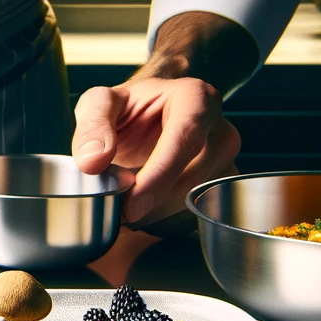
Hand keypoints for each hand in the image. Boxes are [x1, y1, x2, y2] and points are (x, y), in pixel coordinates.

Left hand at [70, 11, 252, 225]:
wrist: (148, 120)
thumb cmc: (128, 108)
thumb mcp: (100, 104)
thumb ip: (93, 127)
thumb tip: (92, 162)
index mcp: (197, 98)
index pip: (187, 138)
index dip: (159, 176)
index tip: (131, 206)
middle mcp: (222, 131)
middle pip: (195, 179)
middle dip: (154, 204)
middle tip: (116, 213)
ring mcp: (228, 162)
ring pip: (200, 203)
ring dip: (158, 216)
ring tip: (125, 210)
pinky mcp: (224, 189)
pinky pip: (200, 215)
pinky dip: (167, 222)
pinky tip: (143, 213)